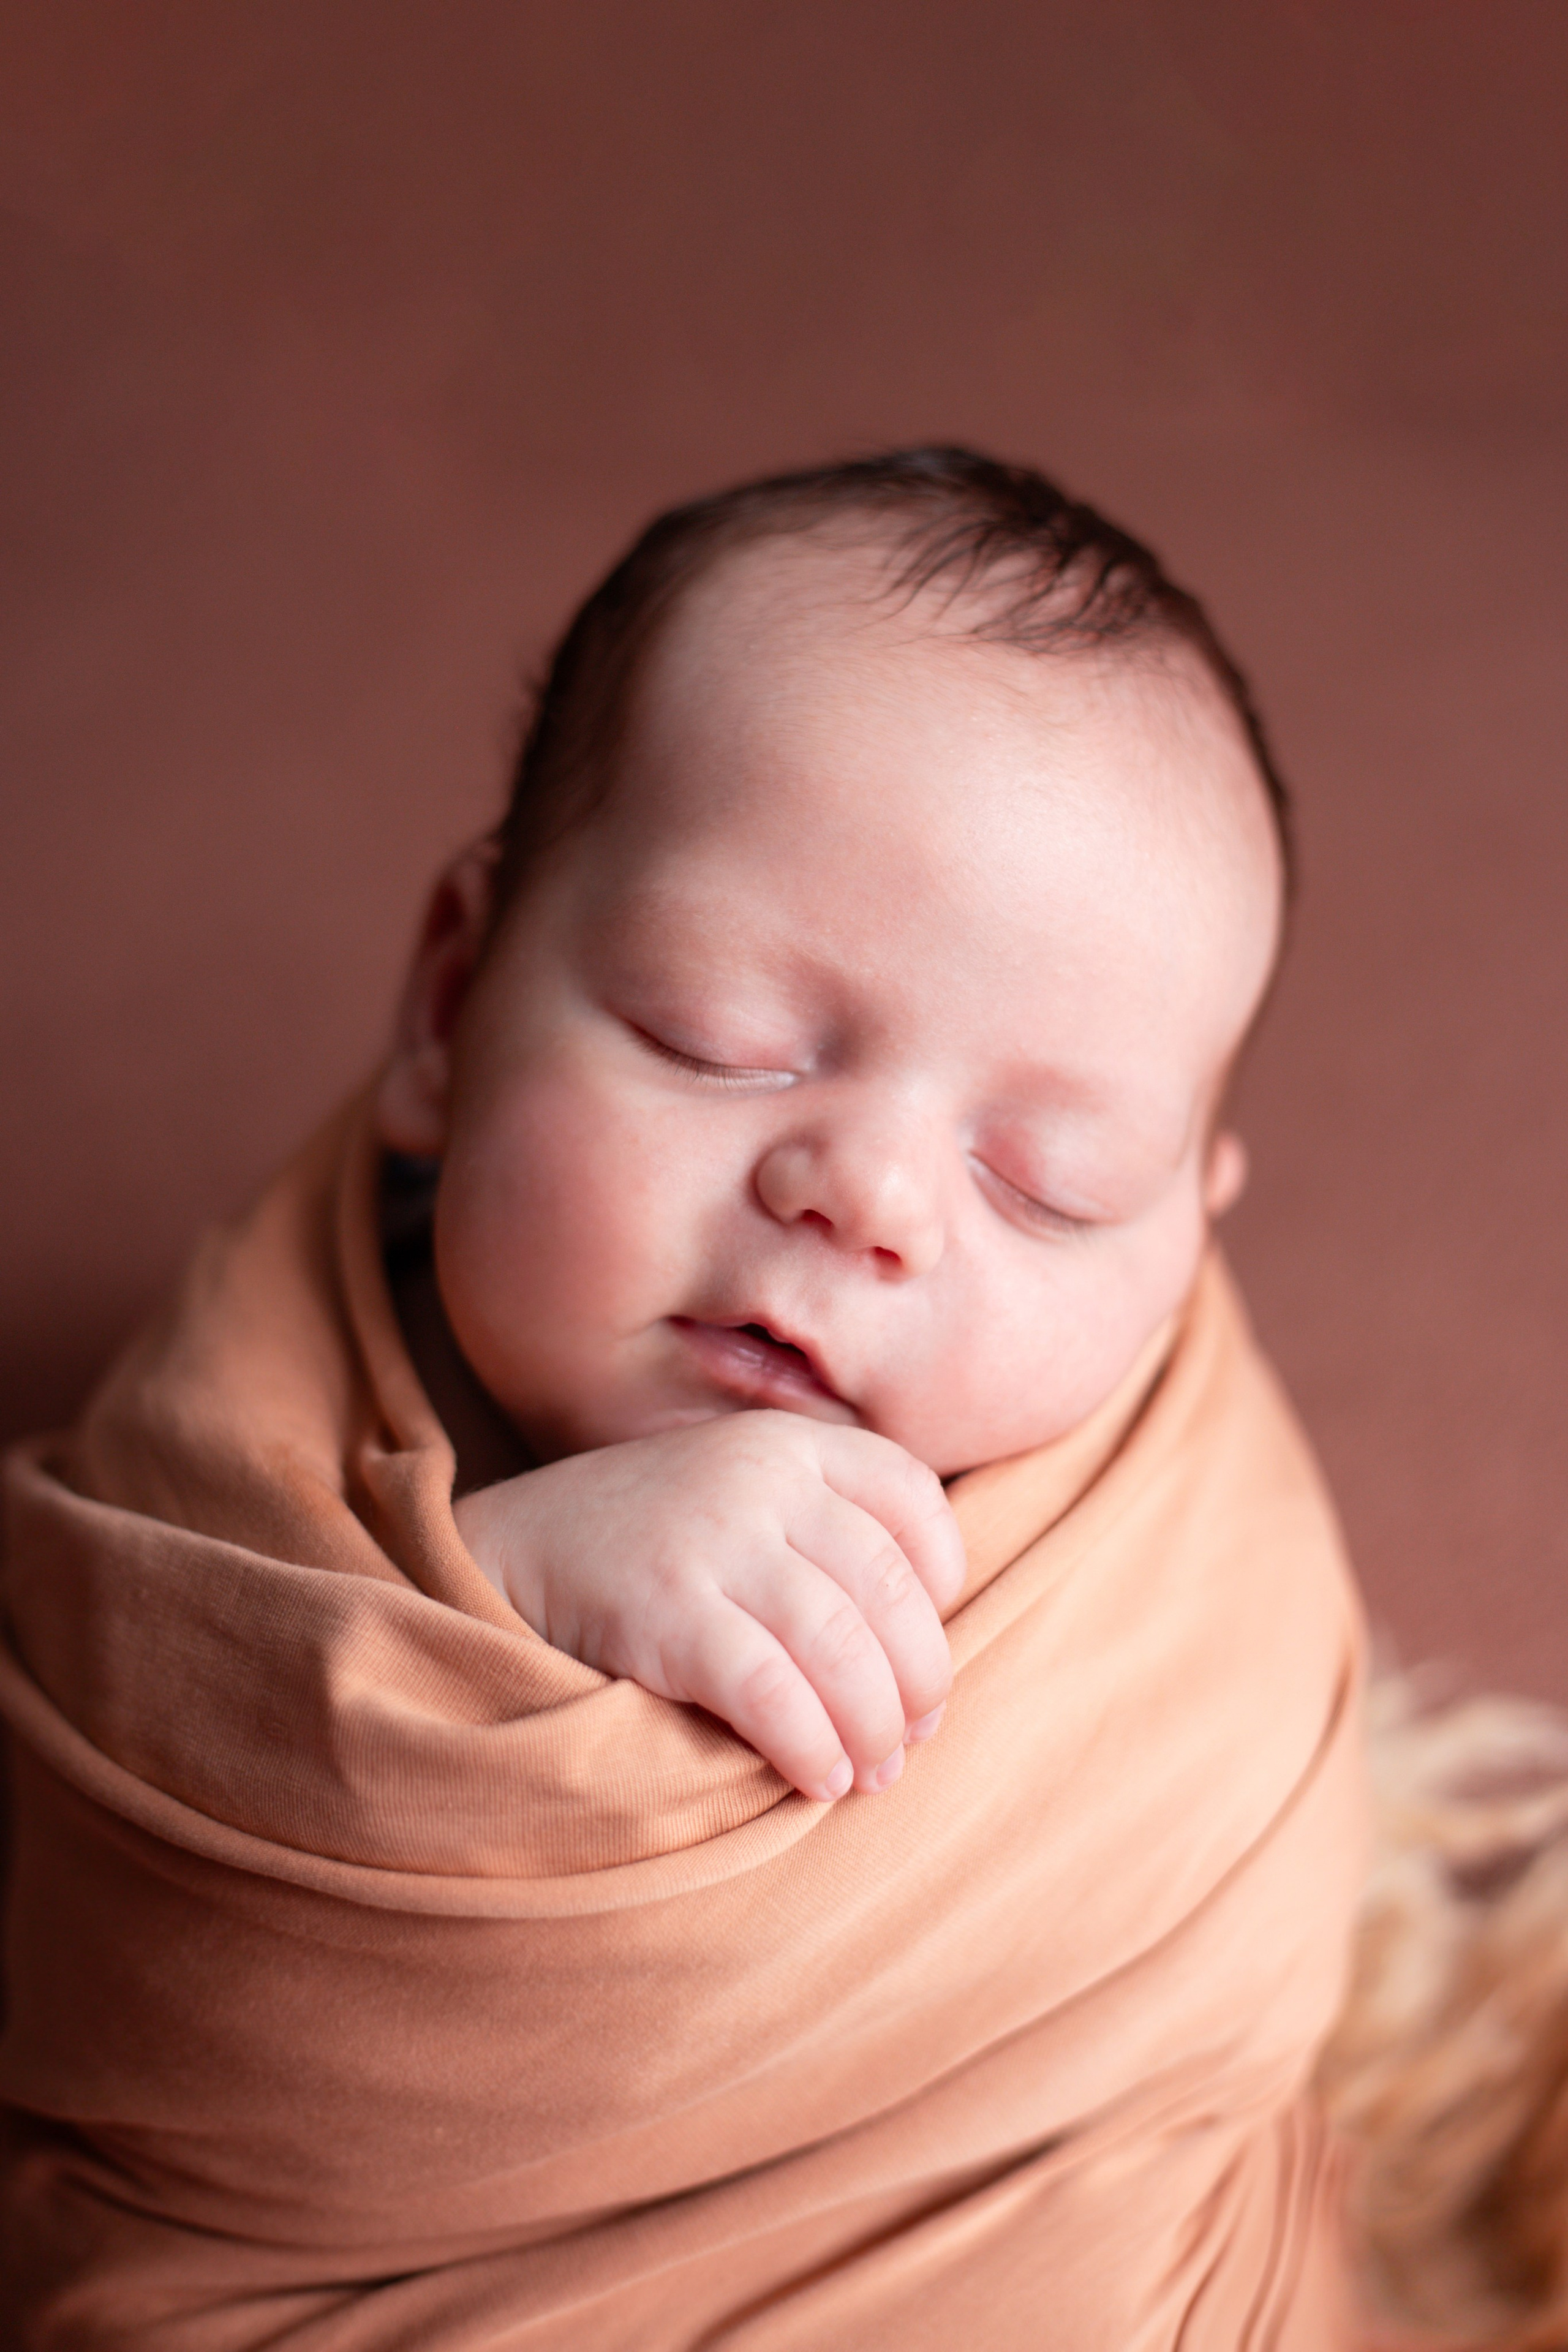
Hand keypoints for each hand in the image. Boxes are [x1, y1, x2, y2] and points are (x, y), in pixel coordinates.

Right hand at [453, 1412, 965, 1800]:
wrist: (510, 1551)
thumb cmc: (650, 1544)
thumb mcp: (741, 1496)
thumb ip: (823, 1530)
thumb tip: (921, 1645)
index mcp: (789, 1443)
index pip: (911, 1498)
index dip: (940, 1578)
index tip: (926, 1639)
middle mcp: (760, 1476)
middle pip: (889, 1587)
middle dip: (918, 1678)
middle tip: (912, 1735)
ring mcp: (712, 1538)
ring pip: (840, 1645)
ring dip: (872, 1728)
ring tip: (873, 1773)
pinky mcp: (667, 1607)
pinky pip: (771, 1690)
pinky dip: (810, 1745)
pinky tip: (818, 1779)